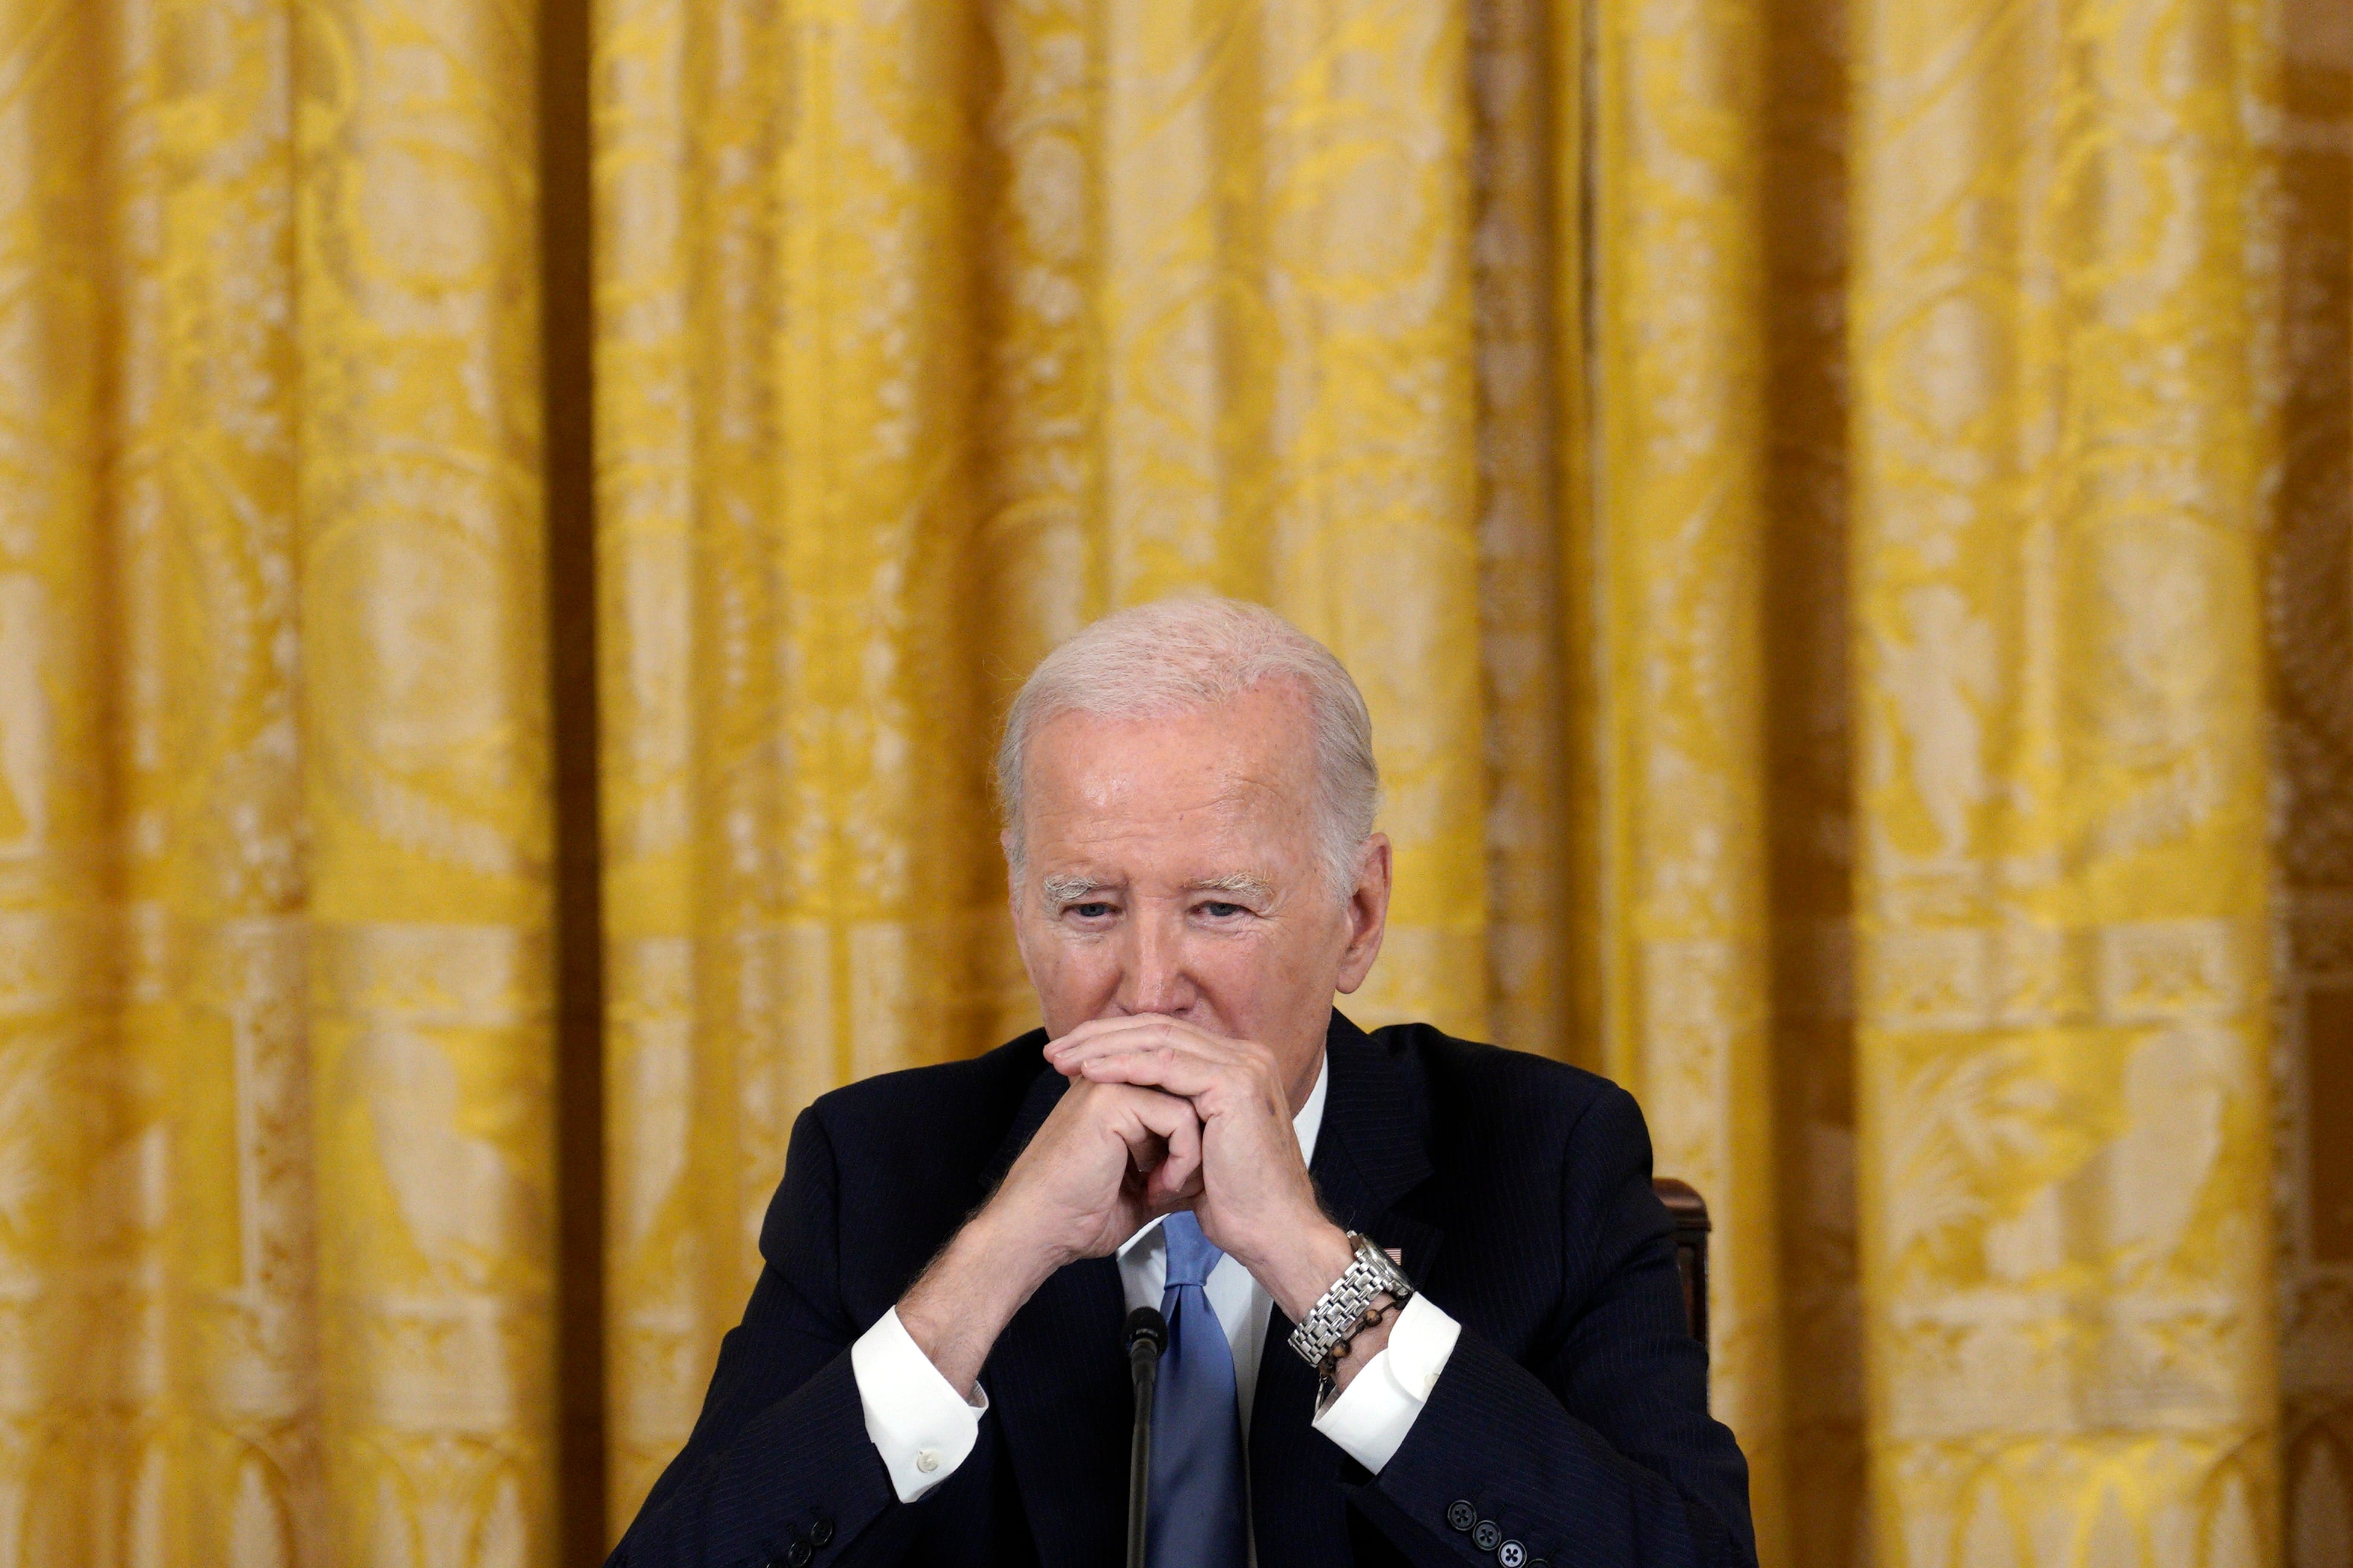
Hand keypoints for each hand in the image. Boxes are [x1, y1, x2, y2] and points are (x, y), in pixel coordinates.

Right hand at [992, 1075, 1206, 1264]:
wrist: (1039, 1232)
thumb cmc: (1082, 1215)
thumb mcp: (1144, 1185)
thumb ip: (1176, 1162)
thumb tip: (1216, 1162)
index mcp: (1117, 1092)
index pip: (1185, 1093)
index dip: (1196, 1140)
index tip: (1181, 1184)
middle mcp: (1114, 1078)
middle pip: (1191, 1092)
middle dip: (1199, 1144)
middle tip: (1181, 1187)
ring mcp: (1110, 1083)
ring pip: (1190, 1101)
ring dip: (1192, 1154)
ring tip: (1166, 1189)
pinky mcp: (1111, 1099)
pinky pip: (1179, 1116)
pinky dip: (1182, 1158)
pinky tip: (1159, 1188)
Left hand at [1044, 1016, 1356, 1324]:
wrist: (1273, 1234)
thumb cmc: (1237, 1201)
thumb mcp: (1197, 1146)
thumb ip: (1175, 1117)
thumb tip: (1134, 1109)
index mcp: (1238, 1065)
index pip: (1167, 1035)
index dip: (1115, 1040)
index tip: (1072, 1054)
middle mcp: (1246, 1056)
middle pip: (1159, 1028)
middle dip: (1101, 1037)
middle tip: (1056, 1051)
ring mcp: (1244, 1067)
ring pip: (1159, 1041)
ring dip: (1104, 1048)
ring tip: (1063, 1060)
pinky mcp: (1234, 1085)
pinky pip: (1168, 1066)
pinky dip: (1125, 1067)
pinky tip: (1092, 1072)